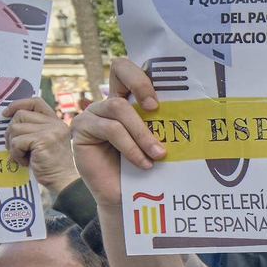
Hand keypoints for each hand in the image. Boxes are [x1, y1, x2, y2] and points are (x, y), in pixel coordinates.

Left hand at [3, 97, 76, 192]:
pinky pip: (17, 142)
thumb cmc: (51, 166)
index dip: (18, 104)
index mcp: (55, 122)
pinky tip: (24, 162)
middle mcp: (54, 123)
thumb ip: (34, 130)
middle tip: (13, 146)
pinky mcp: (43, 140)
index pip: (35, 102)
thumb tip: (8, 122)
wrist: (63, 181)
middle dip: (11, 131)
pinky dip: (15, 153)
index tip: (6, 113)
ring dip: (12, 145)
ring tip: (21, 156)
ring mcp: (50, 131)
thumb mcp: (45, 142)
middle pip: (20, 115)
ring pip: (16, 128)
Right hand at [71, 58, 166, 207]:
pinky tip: (143, 162)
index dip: (141, 73)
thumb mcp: (154, 140)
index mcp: (125, 98)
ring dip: (142, 132)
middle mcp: (107, 102)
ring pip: (119, 108)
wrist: (122, 199)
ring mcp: (92, 114)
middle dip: (142, 85)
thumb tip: (186, 110)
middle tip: (157, 109)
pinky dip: (130, 147)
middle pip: (119, 70)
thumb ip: (160, 122)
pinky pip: (110, 129)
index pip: (127, 67)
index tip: (160, 96)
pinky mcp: (81, 129)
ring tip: (158, 153)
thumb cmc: (141, 169)